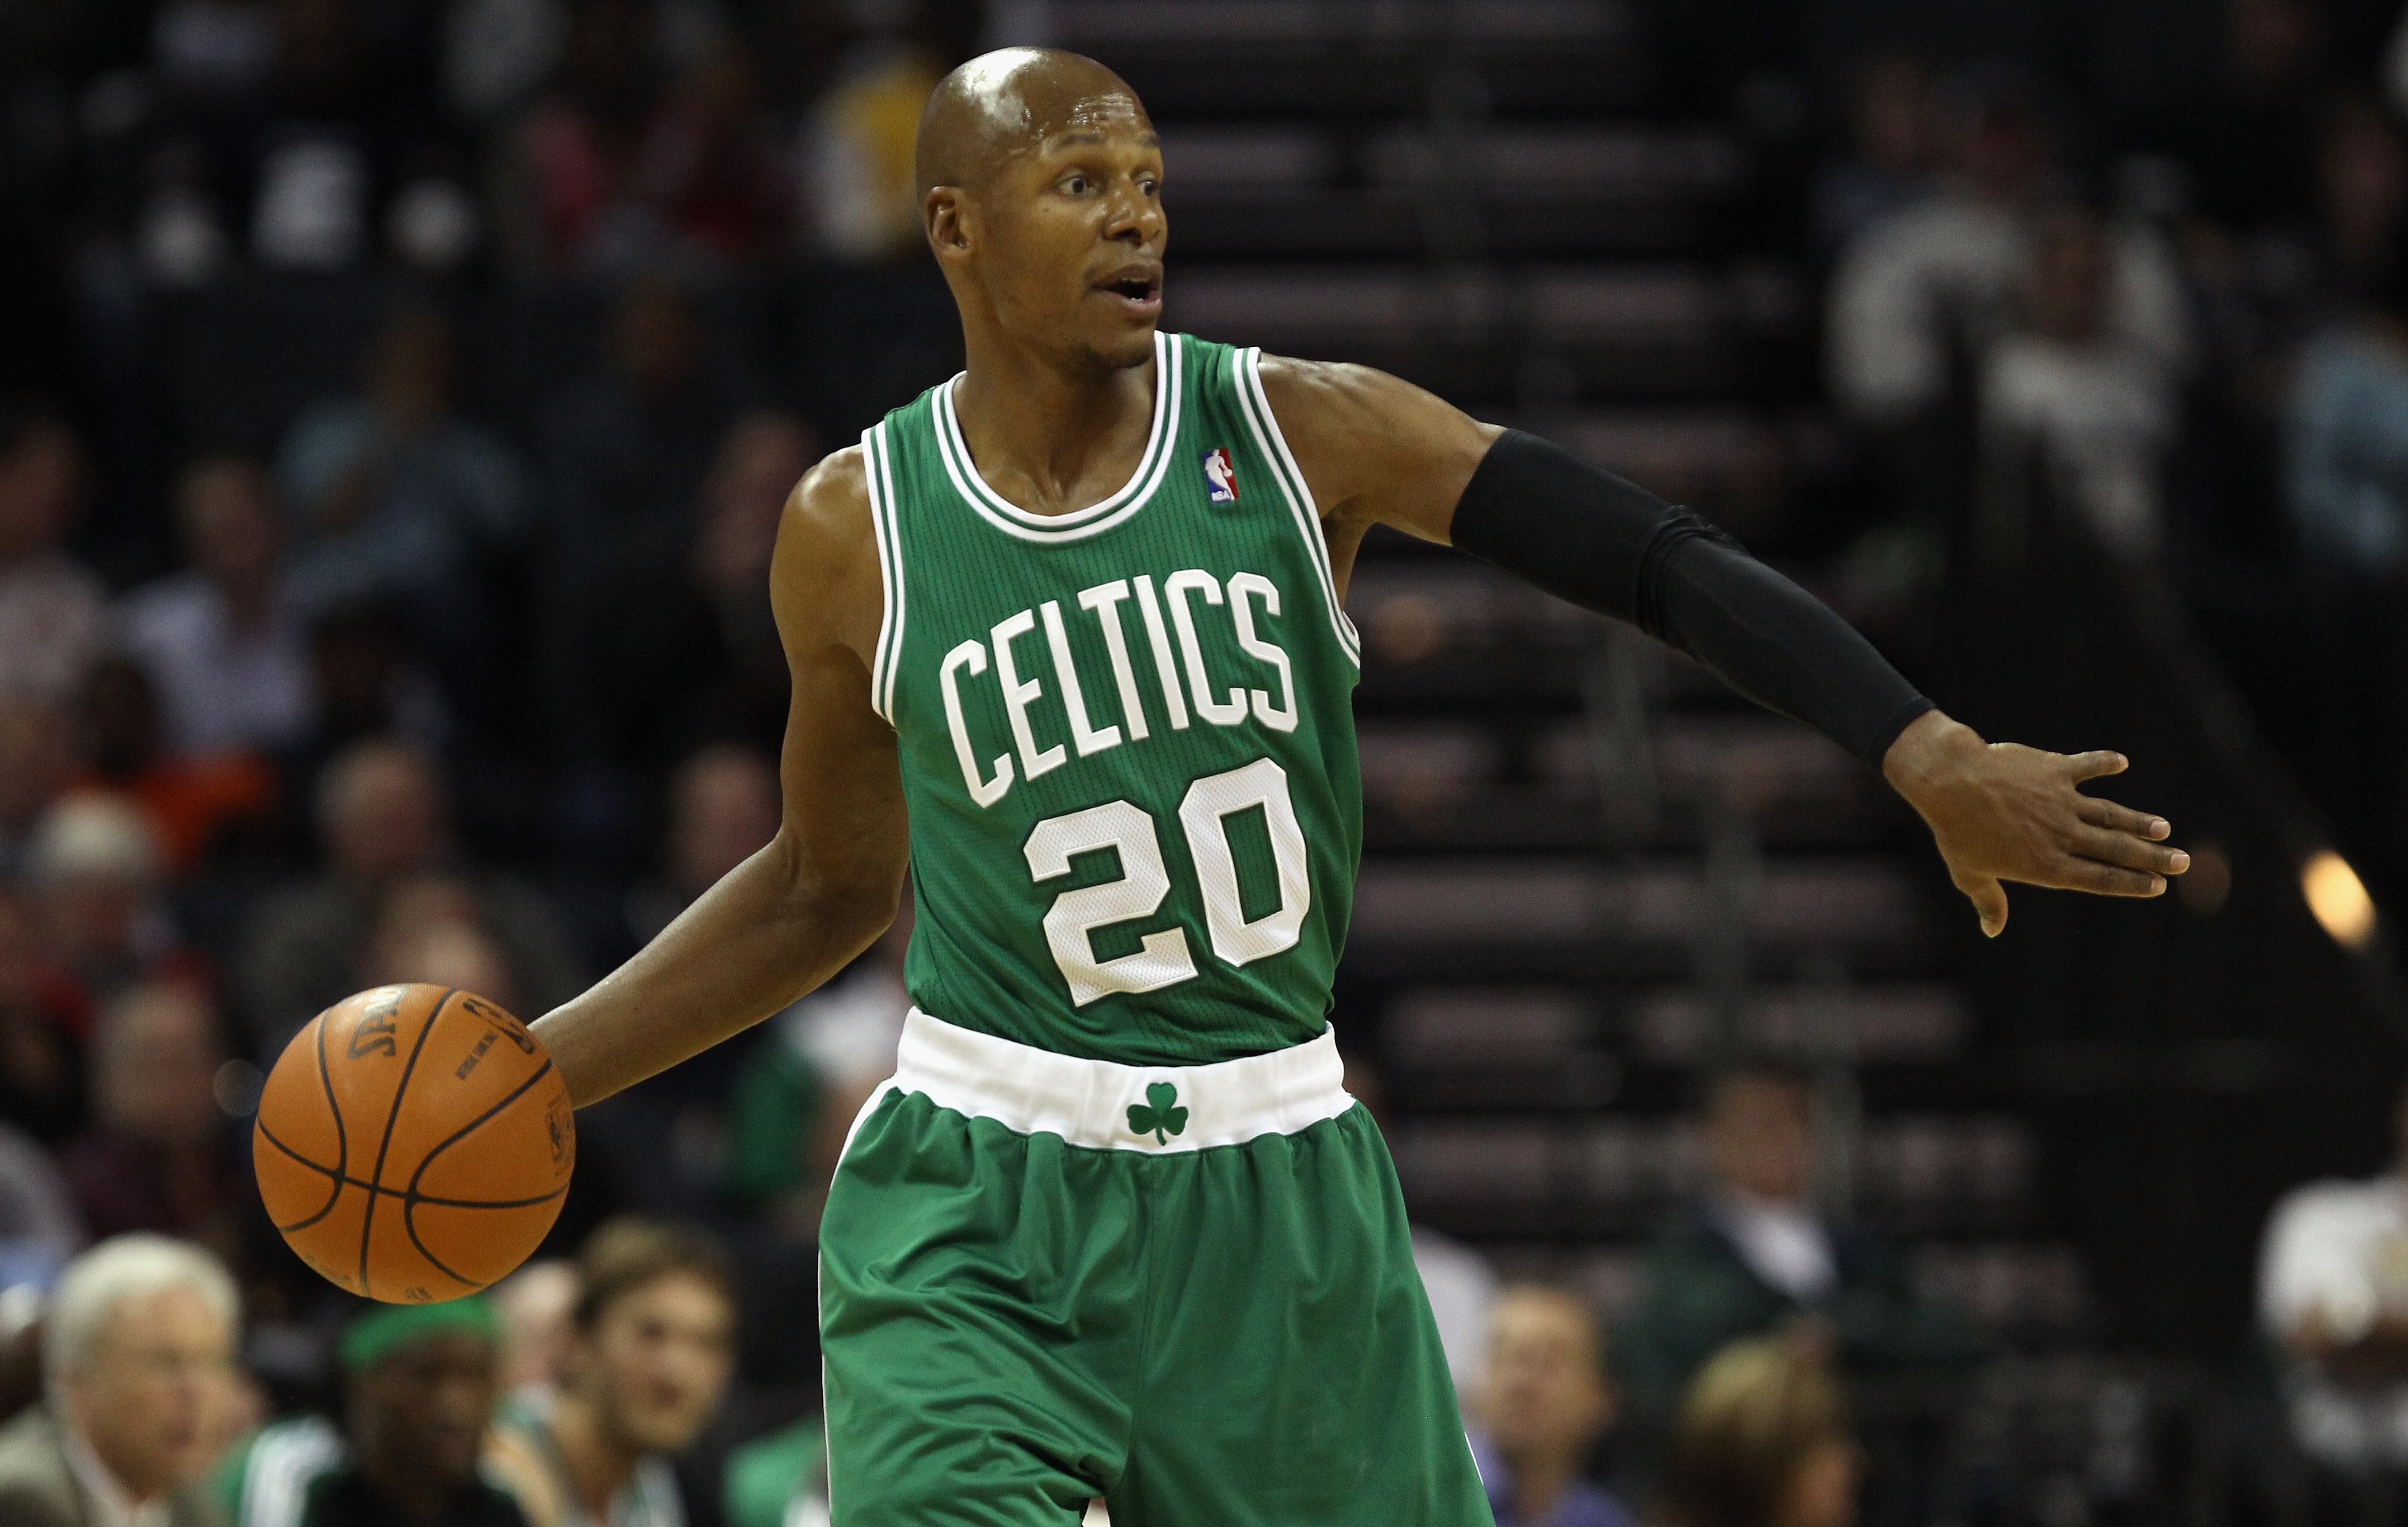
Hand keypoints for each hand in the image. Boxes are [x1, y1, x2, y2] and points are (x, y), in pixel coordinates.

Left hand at [1882, 711, 2187, 937]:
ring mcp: (2061, 802)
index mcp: (2045, 866)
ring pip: (2110, 814)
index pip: (2098, 879)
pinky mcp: (2055, 771)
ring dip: (2139, 821)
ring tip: (2164, 829)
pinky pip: (2086, 766)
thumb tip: (1993, 931)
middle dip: (2152, 858)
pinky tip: (2120, 763)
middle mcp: (2061, 835)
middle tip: (2182, 863)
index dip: (2130, 884)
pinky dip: (2103, 763)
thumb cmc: (1955, 832)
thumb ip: (1989, 902)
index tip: (2157, 887)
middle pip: (2116, 850)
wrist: (1950, 782)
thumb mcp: (1969, 874)